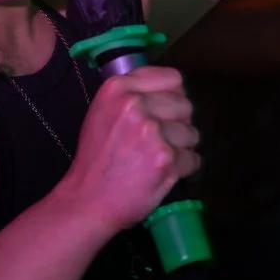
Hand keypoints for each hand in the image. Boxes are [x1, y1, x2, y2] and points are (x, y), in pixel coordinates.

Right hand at [59, 66, 199, 231]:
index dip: (173, 97)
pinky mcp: (165, 158)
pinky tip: (163, 173)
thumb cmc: (96, 158)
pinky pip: (193, 159)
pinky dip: (184, 169)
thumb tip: (172, 91)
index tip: (165, 112)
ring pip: (192, 133)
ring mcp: (151, 131)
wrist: (86, 200)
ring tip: (158, 159)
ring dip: (182, 148)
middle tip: (160, 141)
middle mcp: (134, 104)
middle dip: (179, 125)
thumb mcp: (103, 111)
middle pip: (185, 105)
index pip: (172, 78)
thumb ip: (134, 95)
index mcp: (117, 88)